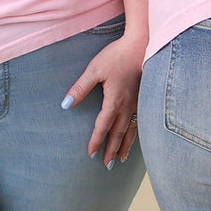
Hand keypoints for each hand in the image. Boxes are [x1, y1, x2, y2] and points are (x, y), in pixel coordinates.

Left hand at [61, 33, 143, 166]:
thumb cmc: (117, 55)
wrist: (142, 44)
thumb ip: (80, 88)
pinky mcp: (144, 98)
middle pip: (118, 133)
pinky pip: (140, 122)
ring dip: (125, 146)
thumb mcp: (94, 69)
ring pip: (131, 130)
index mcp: (115, 100)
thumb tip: (66, 104)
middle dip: (111, 150)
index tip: (91, 153)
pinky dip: (135, 134)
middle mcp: (128, 106)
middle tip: (106, 166)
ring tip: (120, 159)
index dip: (96, 141)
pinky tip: (134, 138)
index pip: (103, 126)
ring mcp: (139, 103)